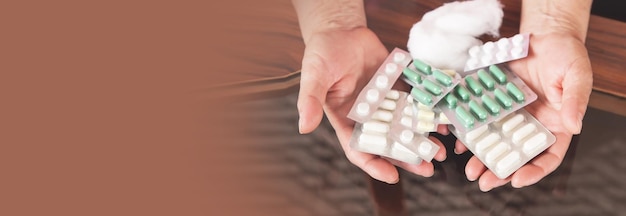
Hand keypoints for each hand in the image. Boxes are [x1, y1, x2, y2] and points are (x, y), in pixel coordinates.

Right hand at [297, 27, 446, 183]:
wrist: (340, 30)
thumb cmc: (322, 55)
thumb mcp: (314, 77)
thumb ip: (310, 101)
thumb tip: (303, 127)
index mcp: (346, 120)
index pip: (359, 149)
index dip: (374, 165)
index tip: (392, 176)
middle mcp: (367, 117)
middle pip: (389, 144)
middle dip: (407, 158)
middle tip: (427, 168)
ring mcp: (384, 103)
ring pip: (406, 128)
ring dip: (422, 140)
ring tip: (441, 150)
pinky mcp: (397, 88)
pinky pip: (414, 104)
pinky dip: (428, 114)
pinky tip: (443, 121)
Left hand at [456, 32, 592, 190]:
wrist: (545, 37)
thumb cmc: (567, 57)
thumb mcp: (577, 76)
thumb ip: (574, 101)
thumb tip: (574, 125)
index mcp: (555, 126)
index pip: (547, 156)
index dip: (534, 171)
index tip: (517, 180)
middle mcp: (531, 125)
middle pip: (516, 155)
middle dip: (500, 171)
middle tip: (484, 182)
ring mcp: (511, 115)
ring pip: (496, 142)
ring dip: (482, 157)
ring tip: (470, 168)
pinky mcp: (494, 102)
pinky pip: (481, 120)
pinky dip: (471, 131)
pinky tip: (461, 139)